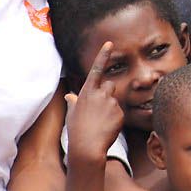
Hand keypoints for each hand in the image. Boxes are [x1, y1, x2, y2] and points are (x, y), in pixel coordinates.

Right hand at [65, 43, 123, 164]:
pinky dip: (116, 120)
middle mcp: (100, 94)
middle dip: (108, 94)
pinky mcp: (120, 113)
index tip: (110, 43)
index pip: (96, 69)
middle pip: (110, 86)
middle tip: (100, 111)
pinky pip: (120, 113)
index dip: (103, 55)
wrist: (87, 147)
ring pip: (115, 101)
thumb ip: (73, 103)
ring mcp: (111, 102)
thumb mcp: (72, 115)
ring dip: (111, 109)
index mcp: (86, 92)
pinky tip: (107, 129)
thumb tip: (69, 97)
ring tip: (101, 123)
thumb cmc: (77, 131)